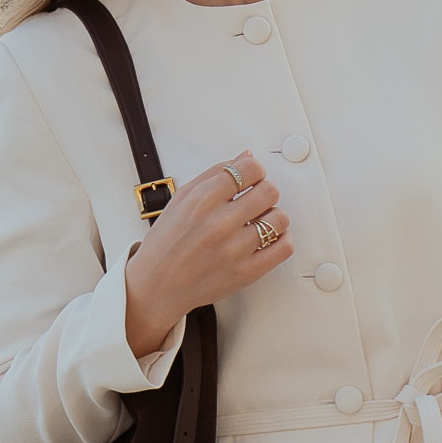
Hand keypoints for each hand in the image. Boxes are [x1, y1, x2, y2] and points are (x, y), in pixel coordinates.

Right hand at [125, 151, 292, 358]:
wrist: (157, 285)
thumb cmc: (167, 243)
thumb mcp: (181, 199)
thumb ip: (214, 174)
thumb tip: (245, 156)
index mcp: (202, 201)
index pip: (249, 169)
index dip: (254, 170)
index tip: (252, 178)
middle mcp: (219, 223)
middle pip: (269, 191)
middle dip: (264, 192)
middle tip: (255, 200)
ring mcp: (235, 249)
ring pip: (280, 218)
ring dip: (273, 216)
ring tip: (260, 221)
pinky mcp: (246, 272)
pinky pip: (284, 247)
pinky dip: (283, 239)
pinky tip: (268, 238)